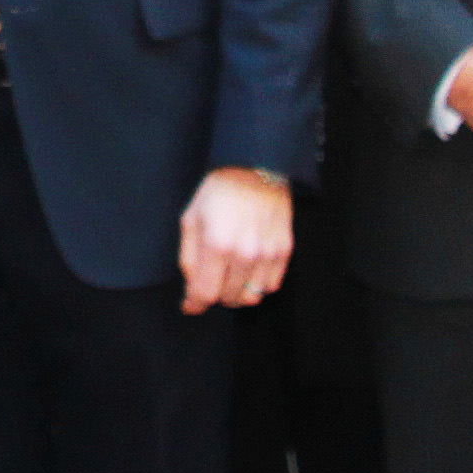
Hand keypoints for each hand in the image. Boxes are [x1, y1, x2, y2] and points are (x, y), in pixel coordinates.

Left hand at [177, 167, 294, 313]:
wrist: (256, 169)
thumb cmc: (219, 192)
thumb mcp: (191, 219)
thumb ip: (188, 260)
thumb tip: (191, 293)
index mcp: (217, 244)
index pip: (205, 293)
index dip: (194, 303)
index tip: (190, 303)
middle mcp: (245, 253)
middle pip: (228, 298)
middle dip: (215, 292)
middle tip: (211, 275)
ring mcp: (267, 253)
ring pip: (251, 297)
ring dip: (237, 291)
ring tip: (231, 272)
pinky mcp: (284, 251)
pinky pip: (270, 286)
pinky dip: (258, 283)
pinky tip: (249, 267)